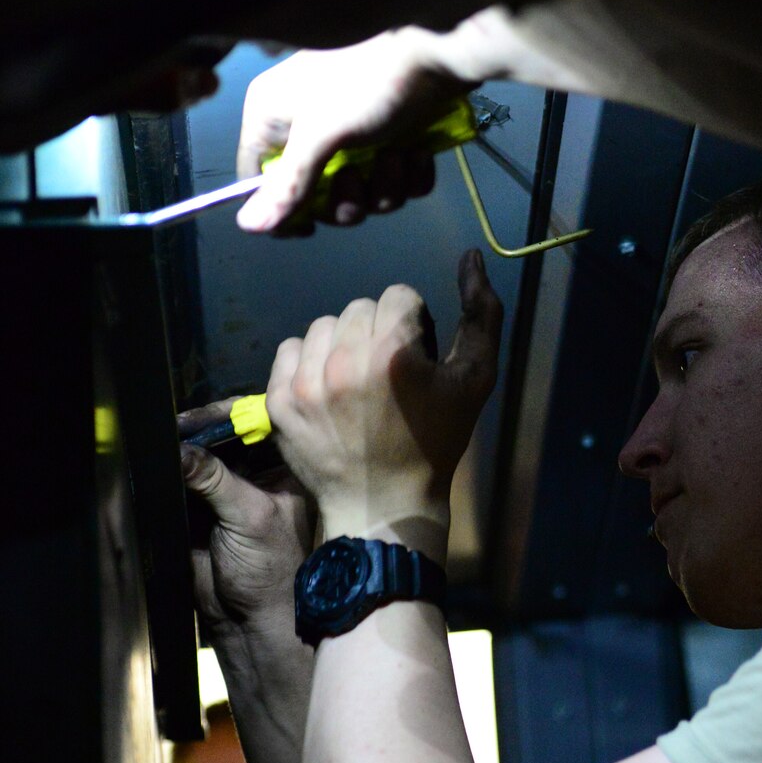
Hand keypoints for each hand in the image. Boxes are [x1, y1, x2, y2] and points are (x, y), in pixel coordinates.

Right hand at [179, 403, 316, 641]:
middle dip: (202, 428)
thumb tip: (182, 448)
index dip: (235, 414)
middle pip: (225, 433)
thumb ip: (216, 479)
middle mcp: (257, 472)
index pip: (260, 423)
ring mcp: (227, 488)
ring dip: (183, 447)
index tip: (208, 415)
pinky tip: (159, 462)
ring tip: (166, 441)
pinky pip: (181, 477)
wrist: (249, 618)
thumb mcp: (250, 516)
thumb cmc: (271, 570)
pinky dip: (169, 470)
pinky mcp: (199, 506)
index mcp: (285, 469)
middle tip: (178, 427)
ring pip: (200, 453)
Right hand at [234, 28, 477, 233]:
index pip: (258, 180)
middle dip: (347, 200)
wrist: (439, 48)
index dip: (283, 209)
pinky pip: (394, 180)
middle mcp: (306, 126)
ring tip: (397, 154)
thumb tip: (248, 226)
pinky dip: (410, 175)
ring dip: (385, 187)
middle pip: (315, 197)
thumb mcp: (321, 133)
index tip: (311, 226)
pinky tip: (419, 151)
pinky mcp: (392, 136)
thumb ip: (288, 184)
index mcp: (274, 117)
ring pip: (362, 193)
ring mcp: (351, 132)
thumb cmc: (368, 80)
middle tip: (362, 177)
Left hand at [264, 255, 502, 547]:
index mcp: (392, 353)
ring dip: (342, 343)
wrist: (384, 505)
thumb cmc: (436, 443)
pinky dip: (310, 363)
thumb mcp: (475, 379)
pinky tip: (329, 390)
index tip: (416, 362)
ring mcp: (305, 383)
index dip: (414, 326)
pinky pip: (290, 349)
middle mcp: (343, 361)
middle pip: (361, 307)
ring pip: (324, 325)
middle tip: (389, 376)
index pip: (399, 295)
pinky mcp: (278, 401)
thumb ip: (482, 313)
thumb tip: (471, 257)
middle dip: (378, 332)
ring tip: (357, 382)